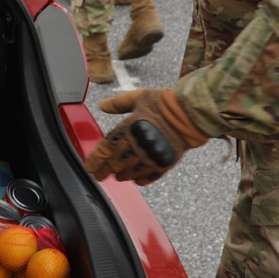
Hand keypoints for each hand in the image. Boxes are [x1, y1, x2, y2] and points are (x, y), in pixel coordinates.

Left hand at [86, 89, 209, 185]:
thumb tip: (103, 106)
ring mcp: (149, 157)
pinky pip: (148, 176)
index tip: (89, 167)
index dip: (95, 160)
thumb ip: (119, 103)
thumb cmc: (164, 104)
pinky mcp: (163, 163)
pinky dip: (141, 179)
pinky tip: (137, 180)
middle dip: (104, 171)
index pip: (105, 149)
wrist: (188, 114)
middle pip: (115, 163)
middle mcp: (136, 146)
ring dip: (121, 175)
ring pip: (130, 172)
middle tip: (99, 176)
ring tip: (118, 177)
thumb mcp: (138, 97)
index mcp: (127, 129)